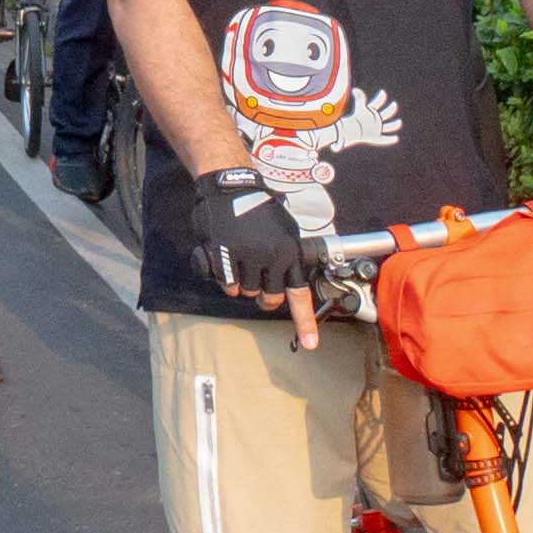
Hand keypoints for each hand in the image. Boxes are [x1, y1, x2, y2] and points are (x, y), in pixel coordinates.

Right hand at [190, 164, 326, 332]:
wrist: (230, 187)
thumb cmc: (258, 209)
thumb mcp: (284, 230)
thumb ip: (288, 258)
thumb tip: (289, 284)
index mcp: (290, 252)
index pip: (299, 293)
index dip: (304, 322)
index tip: (309, 344)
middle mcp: (271, 257)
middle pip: (269, 298)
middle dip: (263, 296)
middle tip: (258, 283)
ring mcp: (246, 257)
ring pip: (244, 292)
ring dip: (241, 283)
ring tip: (240, 258)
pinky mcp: (224, 256)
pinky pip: (225, 283)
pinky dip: (224, 277)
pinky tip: (226, 256)